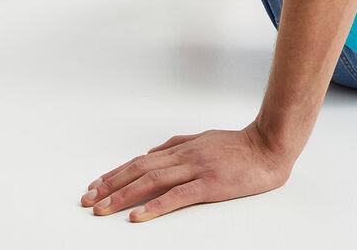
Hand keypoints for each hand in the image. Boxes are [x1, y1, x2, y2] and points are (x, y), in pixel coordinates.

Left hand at [80, 120, 293, 221]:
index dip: (116, 173)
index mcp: (183, 147)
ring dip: (123, 195)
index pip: (141, 161)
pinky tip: (138, 216)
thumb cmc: (239, 146)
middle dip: (110, 185)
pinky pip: (177, 196)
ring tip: (102, 209)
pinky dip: (155, 206)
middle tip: (88, 200)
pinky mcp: (210, 184)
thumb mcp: (204, 139)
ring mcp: (196, 168)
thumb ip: (178, 144)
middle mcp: (185, 155)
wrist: (268, 146)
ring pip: (152, 181)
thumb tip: (152, 152)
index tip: (95, 185)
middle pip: (139, 169)